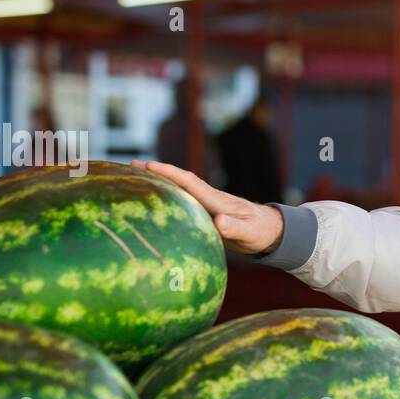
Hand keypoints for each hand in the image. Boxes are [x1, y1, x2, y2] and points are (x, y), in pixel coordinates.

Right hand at [130, 159, 283, 253]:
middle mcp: (208, 198)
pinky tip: (154, 203)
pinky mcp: (205, 214)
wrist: (270, 232)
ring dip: (159, 184)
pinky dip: (167, 198)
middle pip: (179, 182)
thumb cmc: (260, 232)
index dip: (169, 173)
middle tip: (129, 165)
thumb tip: (219, 221)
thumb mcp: (249, 233)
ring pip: (179, 191)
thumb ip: (235, 228)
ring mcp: (206, 205)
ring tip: (133, 180)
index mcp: (215, 200)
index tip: (147, 165)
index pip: (189, 182)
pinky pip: (182, 203)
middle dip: (156, 173)